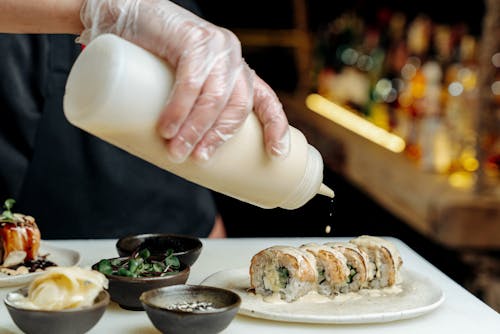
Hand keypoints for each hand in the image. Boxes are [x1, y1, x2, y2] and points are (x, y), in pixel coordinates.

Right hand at [78, 0, 289, 162]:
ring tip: (177, 150)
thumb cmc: (148, 60)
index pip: (265, 99)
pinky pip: (192, 82)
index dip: (275, 126)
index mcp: (235, 72)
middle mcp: (231, 58)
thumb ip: (188, 111)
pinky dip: (180, 108)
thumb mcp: (178, 86)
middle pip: (237, 106)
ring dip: (196, 129)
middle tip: (196, 158)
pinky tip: (168, 127)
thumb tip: (180, 158)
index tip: (276, 154)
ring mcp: (216, 46)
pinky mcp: (193, 38)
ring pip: (214, 98)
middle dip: (218, 137)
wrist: (122, 15)